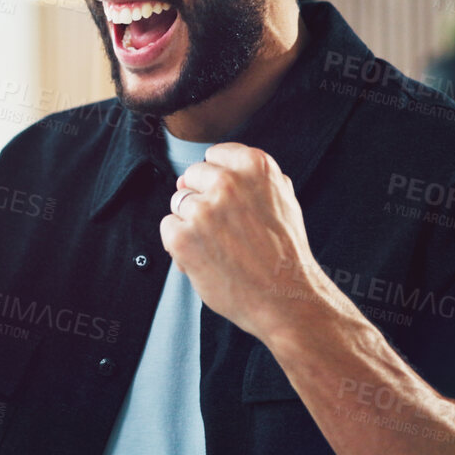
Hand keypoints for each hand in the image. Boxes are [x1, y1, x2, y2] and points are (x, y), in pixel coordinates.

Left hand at [159, 143, 327, 342]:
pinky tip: (205, 258)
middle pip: (192, 176)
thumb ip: (253, 178)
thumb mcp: (284, 200)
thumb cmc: (284, 254)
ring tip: (218, 246)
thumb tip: (216, 166)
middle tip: (225, 229)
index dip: (217, 181)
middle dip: (202, 199)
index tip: (228, 200)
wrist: (285, 298)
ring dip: (190, 222)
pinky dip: (179, 245)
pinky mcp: (182, 237)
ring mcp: (203, 209)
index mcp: (255, 166)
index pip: (215, 156)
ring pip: (178, 202)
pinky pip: (168, 228)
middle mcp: (227, 182)